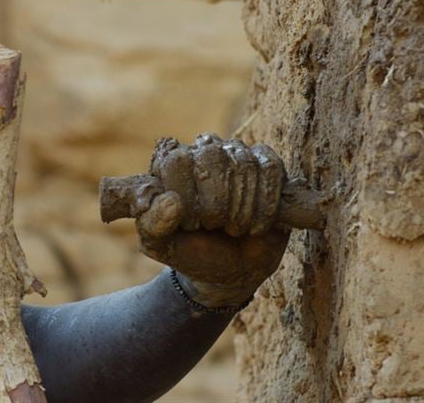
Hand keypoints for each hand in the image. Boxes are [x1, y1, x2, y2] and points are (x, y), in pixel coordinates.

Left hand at [134, 133, 289, 306]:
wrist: (233, 271)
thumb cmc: (191, 252)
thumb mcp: (161, 246)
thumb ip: (152, 225)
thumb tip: (171, 200)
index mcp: (167, 164)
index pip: (176, 160)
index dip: (186, 197)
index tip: (188, 224)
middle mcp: (200, 152)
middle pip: (212, 157)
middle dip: (216, 205)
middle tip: (213, 226)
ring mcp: (235, 155)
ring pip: (243, 164)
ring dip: (241, 210)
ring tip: (234, 229)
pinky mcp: (266, 165)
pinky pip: (271, 168)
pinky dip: (266, 203)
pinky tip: (257, 224)